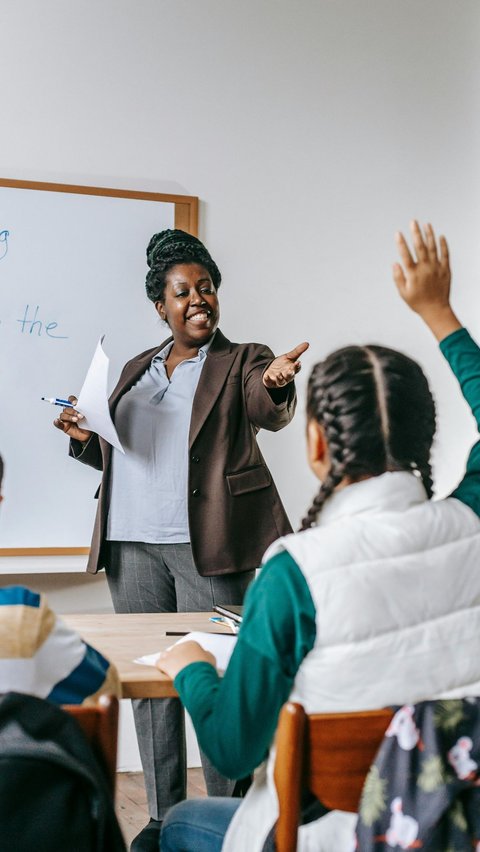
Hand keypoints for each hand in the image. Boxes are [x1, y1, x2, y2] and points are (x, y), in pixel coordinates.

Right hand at [53, 395, 91, 442]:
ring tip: (76, 420)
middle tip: (80, 415)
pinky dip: (57, 422)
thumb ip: (85, 410)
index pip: (70, 400)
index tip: (75, 403)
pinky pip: (58, 424)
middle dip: (73, 411)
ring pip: (63, 415)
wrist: (89, 435)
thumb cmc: (89, 424)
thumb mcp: (88, 415)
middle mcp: (70, 413)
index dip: (72, 400)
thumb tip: (84, 405)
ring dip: (69, 417)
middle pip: (66, 408)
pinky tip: (57, 421)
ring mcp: (66, 420)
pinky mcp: (64, 426)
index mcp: (75, 408)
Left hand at [156, 641, 215, 679]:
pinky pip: (159, 663)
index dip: (188, 656)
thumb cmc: (204, 667)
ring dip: (167, 661)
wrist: (196, 674)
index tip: (190, 662)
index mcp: (191, 644)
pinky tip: (164, 672)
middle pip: (176, 651)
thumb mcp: (210, 658)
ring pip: (165, 655)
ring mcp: (171, 654)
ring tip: (171, 669)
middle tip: (181, 667)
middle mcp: (180, 647)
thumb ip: (206, 655)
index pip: (188, 648)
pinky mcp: (165, 663)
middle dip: (178, 658)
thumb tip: (205, 655)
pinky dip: (160, 668)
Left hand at [263, 341, 309, 388]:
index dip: (297, 366)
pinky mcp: (270, 382)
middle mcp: (286, 377)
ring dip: (280, 378)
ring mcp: (278, 380)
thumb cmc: (282, 364)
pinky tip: (266, 376)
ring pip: (281, 382)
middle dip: (290, 374)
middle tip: (290, 370)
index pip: (296, 369)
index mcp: (292, 370)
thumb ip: (297, 351)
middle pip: (290, 376)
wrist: (272, 370)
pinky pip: (269, 382)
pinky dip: (268, 380)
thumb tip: (307, 343)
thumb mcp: (289, 356)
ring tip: (278, 374)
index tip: (297, 362)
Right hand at [393, 221, 460, 340]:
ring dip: (429, 235)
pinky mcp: (445, 269)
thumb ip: (398, 278)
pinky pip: (445, 254)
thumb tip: (395, 263)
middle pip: (420, 247)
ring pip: (433, 247)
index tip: (398, 233)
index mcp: (413, 274)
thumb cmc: (418, 302)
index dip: (401, 243)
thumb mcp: (403, 293)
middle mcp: (425, 268)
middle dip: (416, 233)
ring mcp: (436, 268)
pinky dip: (443, 245)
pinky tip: (440, 236)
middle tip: (413, 222)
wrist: (436, 309)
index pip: (405, 255)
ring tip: (426, 224)